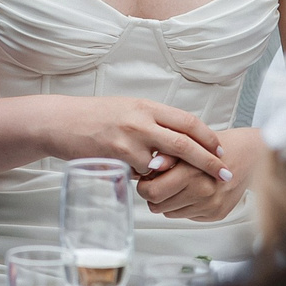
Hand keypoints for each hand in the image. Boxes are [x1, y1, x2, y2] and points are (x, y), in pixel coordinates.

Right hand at [43, 96, 228, 182]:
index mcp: (147, 106)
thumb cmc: (94, 117)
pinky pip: (140, 174)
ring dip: (170, 174)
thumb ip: (153, 122)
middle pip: (186, 142)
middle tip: (225, 173)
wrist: (60, 121)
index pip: (188, 121)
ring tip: (171, 179)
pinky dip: (143, 177)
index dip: (208, 137)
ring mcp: (129, 138)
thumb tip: (179, 138)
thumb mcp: (128, 109)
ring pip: (163, 163)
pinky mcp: (116, 155)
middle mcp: (141, 120)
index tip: (221, 150)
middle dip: (209, 161)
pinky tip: (133, 173)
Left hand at [139, 126, 266, 220]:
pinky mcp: (216, 215)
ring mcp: (210, 206)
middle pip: (158, 206)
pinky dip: (184, 205)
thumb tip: (150, 165)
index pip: (152, 192)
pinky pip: (187, 216)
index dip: (144, 185)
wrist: (248, 155)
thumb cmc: (215, 147)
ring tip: (178, 184)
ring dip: (169, 200)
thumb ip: (166, 154)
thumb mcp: (187, 142)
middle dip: (154, 194)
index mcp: (191, 173)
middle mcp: (203, 193)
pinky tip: (192, 191)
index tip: (147, 178)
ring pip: (170, 213)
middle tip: (158, 182)